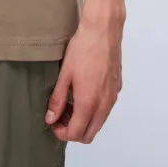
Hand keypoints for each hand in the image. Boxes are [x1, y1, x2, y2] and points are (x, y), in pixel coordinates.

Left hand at [44, 10, 123, 143]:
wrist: (104, 31)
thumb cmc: (82, 50)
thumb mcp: (64, 74)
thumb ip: (57, 99)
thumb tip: (50, 119)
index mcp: (89, 103)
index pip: (76, 134)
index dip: (62, 133)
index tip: (52, 122)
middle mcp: (104, 105)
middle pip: (90, 134)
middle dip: (73, 131)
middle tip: (60, 115)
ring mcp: (112, 98)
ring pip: (99, 123)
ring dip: (84, 121)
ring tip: (70, 103)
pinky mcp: (117, 89)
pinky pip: (105, 110)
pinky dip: (94, 110)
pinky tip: (83, 92)